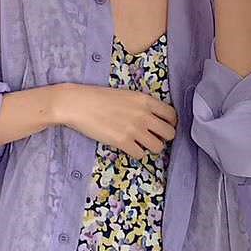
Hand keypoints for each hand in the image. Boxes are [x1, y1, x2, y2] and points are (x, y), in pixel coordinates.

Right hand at [53, 84, 177, 158]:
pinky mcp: (123, 141)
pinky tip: (128, 147)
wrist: (78, 104)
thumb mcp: (126, 95)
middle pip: (170, 133)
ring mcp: (134, 129)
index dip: (170, 123)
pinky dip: (136, 153)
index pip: (172, 115)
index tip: (163, 127)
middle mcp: (144, 115)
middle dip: (163, 137)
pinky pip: (141, 154)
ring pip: (158, 147)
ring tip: (140, 144)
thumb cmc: (99, 97)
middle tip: (153, 137)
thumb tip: (153, 118)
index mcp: (146, 100)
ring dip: (151, 147)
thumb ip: (142, 105)